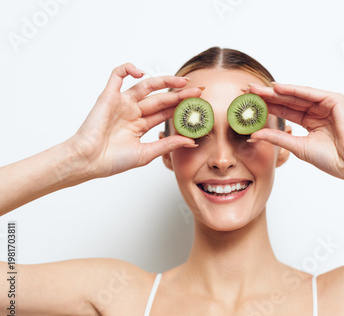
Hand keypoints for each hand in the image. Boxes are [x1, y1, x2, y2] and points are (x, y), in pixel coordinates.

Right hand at [66, 63, 202, 178]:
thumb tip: (192, 140)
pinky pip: (117, 75)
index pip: (166, 112)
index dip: (182, 107)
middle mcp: (133, 112)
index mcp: (140, 125)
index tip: (199, 105)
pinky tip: (142, 73)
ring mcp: (122, 103)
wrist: (87, 162)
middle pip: (161, 98)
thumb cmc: (112, 161)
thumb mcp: (147, 153)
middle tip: (199, 90)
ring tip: (183, 81)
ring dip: (165, 81)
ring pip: (146, 85)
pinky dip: (128, 69)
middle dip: (180, 94)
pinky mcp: (108, 96)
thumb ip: (168, 144)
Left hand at [247, 83, 343, 186]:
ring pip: (296, 95)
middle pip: (287, 101)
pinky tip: (276, 88)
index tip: (247, 104)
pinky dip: (293, 89)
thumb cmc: (332, 159)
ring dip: (275, 91)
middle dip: (267, 96)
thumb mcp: (297, 147)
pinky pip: (309, 92)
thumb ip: (277, 138)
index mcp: (310, 122)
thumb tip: (254, 134)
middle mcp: (317, 111)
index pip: (284, 111)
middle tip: (246, 90)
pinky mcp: (334, 100)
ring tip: (256, 89)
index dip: (266, 107)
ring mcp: (326, 104)